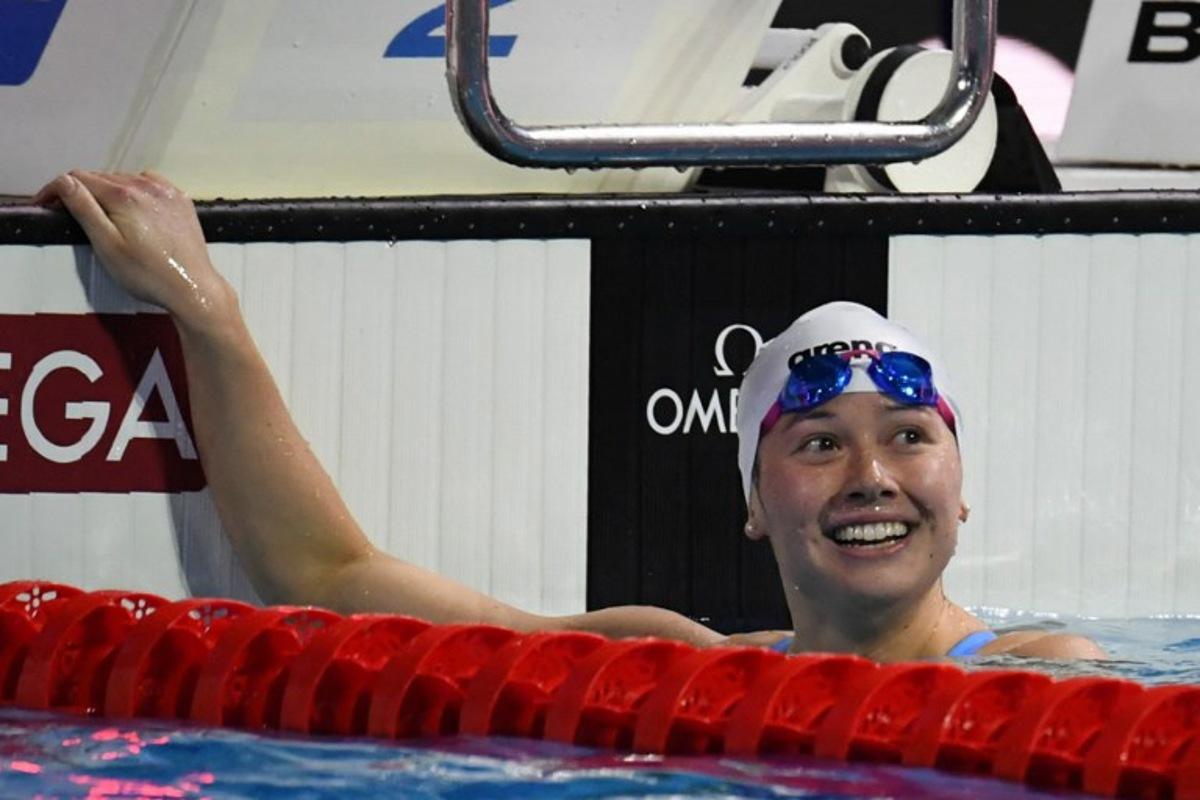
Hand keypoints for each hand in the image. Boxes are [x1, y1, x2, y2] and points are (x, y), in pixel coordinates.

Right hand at [34, 171, 232, 327]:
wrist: (192, 288)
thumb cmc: (148, 274)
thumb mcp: (106, 245)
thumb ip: (83, 209)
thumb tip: (63, 181)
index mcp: (124, 195)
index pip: (77, 179)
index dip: (56, 190)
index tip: (45, 205)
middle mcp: (147, 185)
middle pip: (101, 178)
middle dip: (81, 192)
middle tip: (69, 212)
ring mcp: (167, 192)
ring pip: (125, 180)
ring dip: (108, 192)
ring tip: (102, 215)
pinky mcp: (180, 201)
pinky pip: (150, 185)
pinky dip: (135, 192)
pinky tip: (133, 210)